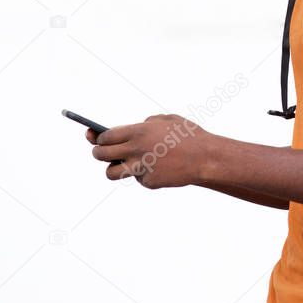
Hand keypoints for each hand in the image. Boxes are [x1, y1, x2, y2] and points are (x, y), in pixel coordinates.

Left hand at [88, 114, 214, 188]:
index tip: (97, 138)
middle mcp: (136, 150)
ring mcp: (141, 168)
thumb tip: (130, 131)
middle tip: (100, 152)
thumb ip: (146, 124)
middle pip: (101, 154)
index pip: (106, 136)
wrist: (206, 158)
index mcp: (139, 132)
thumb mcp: (167, 120)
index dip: (99, 138)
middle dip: (98, 153)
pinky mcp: (148, 182)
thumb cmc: (189, 135)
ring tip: (120, 165)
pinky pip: (138, 178)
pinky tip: (158, 168)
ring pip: (111, 173)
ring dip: (113, 169)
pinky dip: (144, 174)